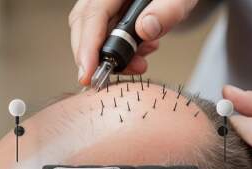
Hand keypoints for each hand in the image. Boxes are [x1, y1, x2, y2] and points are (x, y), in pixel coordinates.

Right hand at [69, 0, 197, 84]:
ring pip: (91, 33)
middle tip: (108, 78)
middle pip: (83, 25)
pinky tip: (141, 52)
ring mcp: (105, 4)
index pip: (93, 14)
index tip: (89, 73)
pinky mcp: (110, 14)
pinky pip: (103, 35)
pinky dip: (119, 53)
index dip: (88, 46)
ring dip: (111, 57)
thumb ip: (167, 11)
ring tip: (139, 64)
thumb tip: (145, 30)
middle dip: (95, 57)